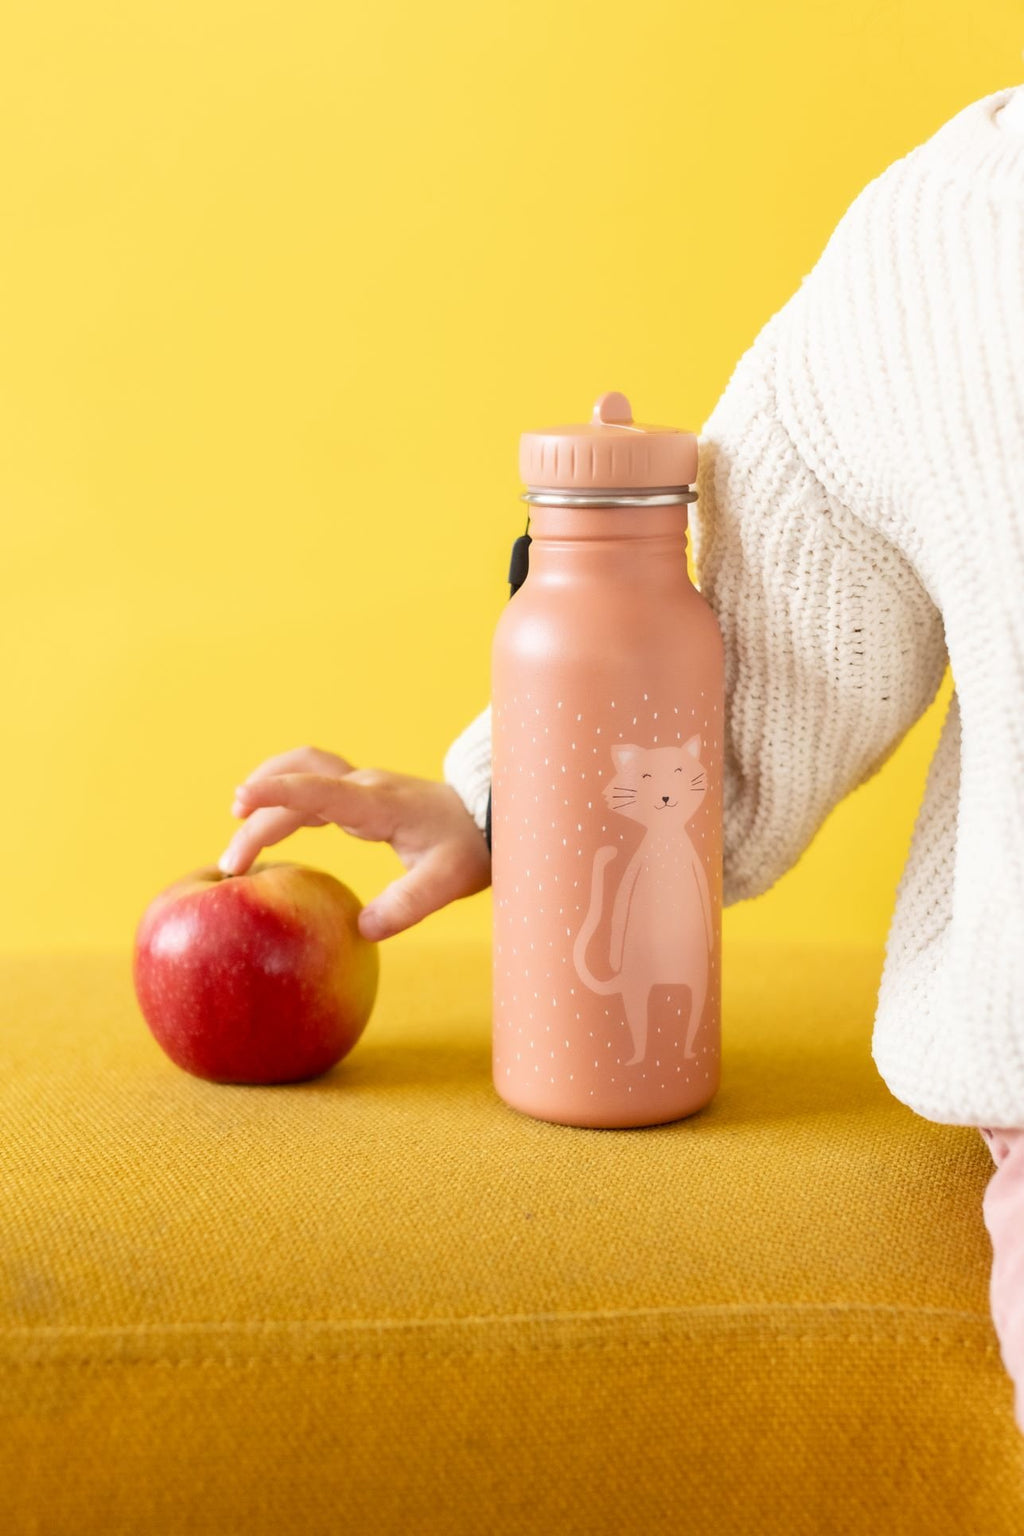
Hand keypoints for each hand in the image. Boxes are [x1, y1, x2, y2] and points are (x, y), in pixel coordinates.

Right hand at [217, 745, 490, 940]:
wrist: (495, 816)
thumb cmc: (472, 848)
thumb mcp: (447, 882)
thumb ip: (406, 905)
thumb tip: (363, 928)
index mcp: (380, 804)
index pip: (320, 789)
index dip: (278, 792)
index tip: (240, 799)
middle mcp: (366, 787)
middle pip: (299, 786)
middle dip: (259, 817)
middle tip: (233, 865)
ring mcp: (364, 786)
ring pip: (303, 772)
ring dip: (268, 795)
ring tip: (237, 832)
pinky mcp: (363, 794)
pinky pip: (314, 784)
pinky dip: (285, 798)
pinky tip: (269, 823)